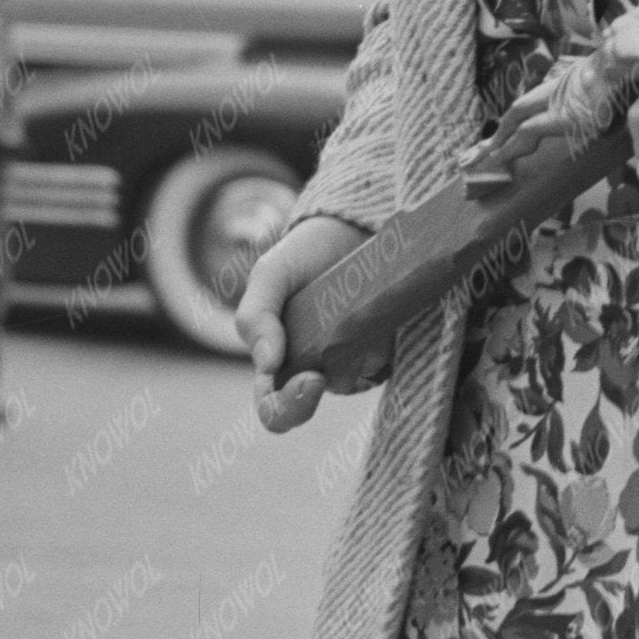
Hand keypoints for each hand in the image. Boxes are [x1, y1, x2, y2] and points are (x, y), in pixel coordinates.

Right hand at [235, 203, 371, 434]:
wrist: (352, 230)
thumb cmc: (305, 256)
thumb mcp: (271, 275)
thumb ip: (256, 317)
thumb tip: (266, 366)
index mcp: (277, 361)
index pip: (274, 408)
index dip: (284, 407)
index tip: (308, 380)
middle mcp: (312, 370)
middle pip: (308, 405)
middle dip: (309, 397)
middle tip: (318, 376)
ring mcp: (349, 364)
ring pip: (350, 380)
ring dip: (352, 352)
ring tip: (354, 304)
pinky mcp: (382, 353)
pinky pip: (382, 364)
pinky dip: (381, 342)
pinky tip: (379, 312)